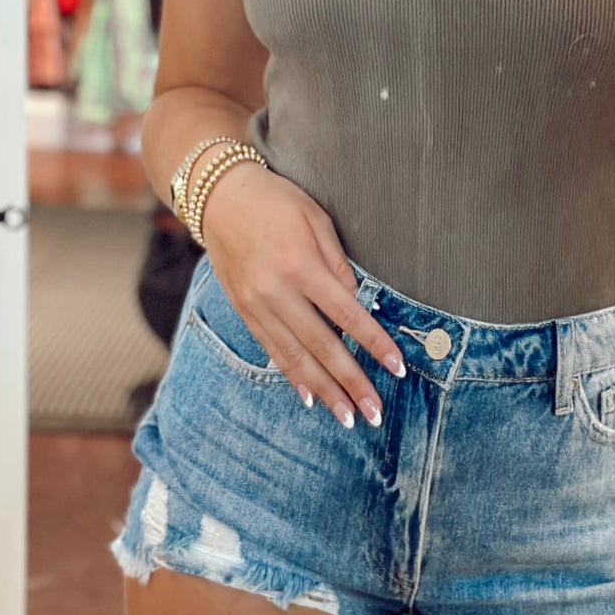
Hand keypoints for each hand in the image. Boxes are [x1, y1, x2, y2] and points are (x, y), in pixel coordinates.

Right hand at [200, 162, 405, 428]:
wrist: (218, 197)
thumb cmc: (276, 201)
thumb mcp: (316, 219)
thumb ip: (338, 263)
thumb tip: (358, 301)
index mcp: (300, 264)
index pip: (346, 314)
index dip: (374, 343)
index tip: (397, 368)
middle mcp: (276, 291)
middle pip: (321, 346)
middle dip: (351, 382)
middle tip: (374, 413)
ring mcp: (256, 305)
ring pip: (295, 357)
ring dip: (324, 390)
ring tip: (346, 416)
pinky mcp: (244, 311)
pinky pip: (271, 350)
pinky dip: (292, 376)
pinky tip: (310, 397)